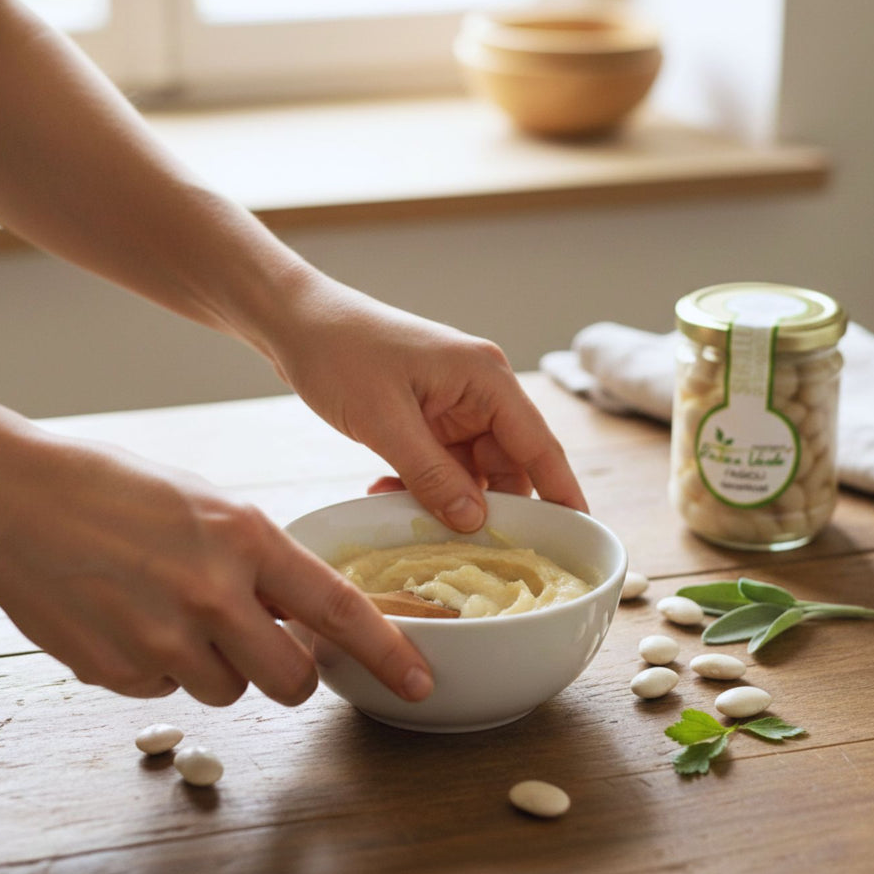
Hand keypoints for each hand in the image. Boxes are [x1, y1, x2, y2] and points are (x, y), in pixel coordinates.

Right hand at [0, 437, 434, 706]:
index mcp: (244, 537)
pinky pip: (166, 688)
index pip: (337, 609)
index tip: (418, 680)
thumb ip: (254, 558)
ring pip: (227, 690)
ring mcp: (161, 639)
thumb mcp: (205, 503)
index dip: (386, 652)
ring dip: (216, 664)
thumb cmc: (112, 487)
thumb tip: (290, 608)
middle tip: (268, 645)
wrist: (12, 500)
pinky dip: (160, 664)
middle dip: (291, 673)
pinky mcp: (117, 671)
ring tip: (172, 609)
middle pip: (291, 681)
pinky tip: (127, 615)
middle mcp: (211, 594)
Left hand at [269, 277, 587, 531]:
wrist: (294, 321)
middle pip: (505, 465)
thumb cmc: (340, 352)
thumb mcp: (385, 420)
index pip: (539, 446)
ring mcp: (451, 404)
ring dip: (442, 498)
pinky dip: (419, 484)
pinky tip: (384, 492)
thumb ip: (431, 474)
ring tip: (404, 513)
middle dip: (486, 507)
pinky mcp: (425, 415)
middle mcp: (478, 391)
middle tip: (466, 551)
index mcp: (485, 379)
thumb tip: (475, 521)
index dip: (561, 494)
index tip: (579, 537)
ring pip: (468, 470)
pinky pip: (438, 464)